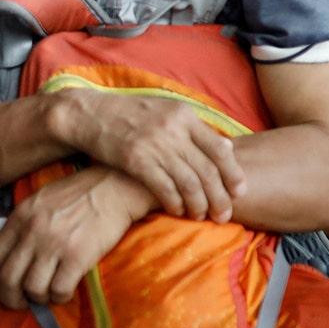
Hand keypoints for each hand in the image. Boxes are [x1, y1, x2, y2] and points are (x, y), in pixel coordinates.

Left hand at [0, 166, 153, 309]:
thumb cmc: (79, 193)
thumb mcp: (40, 200)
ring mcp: (54, 244)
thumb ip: (23, 223)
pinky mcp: (78, 256)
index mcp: (20, 217)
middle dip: (10, 298)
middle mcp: (32, 231)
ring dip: (38, 298)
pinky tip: (64, 292)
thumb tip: (11, 253)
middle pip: (8, 278)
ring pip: (32, 288)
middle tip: (20, 303)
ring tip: (47, 295)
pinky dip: (59, 297)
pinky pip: (59, 290)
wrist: (114, 187)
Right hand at [54, 89, 244, 221]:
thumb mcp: (165, 110)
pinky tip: (177, 211)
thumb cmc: (129, 115)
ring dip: (199, 205)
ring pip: (189, 183)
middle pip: (208, 170)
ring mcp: (155, 145)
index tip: (239, 191)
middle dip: (220, 197)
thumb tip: (226, 146)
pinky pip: (164, 188)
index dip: (233, 173)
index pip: (220, 148)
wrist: (89, 114)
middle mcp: (173, 129)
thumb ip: (193, 128)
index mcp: (184, 115)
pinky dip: (175, 203)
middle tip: (223, 215)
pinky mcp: (136, 160)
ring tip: (201, 216)